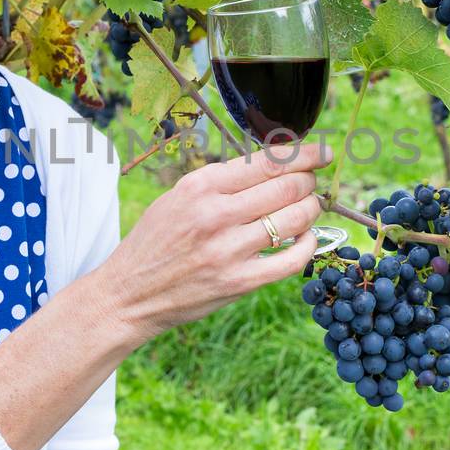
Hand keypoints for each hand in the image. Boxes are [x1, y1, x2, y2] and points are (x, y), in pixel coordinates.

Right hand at [91, 140, 330, 341]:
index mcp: (200, 186)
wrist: (129, 294)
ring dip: (311, 210)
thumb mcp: (177, 198)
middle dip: (308, 182)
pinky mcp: (239, 283)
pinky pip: (292, 259)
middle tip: (311, 184)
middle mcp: (215, 214)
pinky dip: (308, 244)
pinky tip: (305, 238)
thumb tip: (273, 165)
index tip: (321, 155)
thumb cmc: (155, 242)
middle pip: (287, 187)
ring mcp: (229, 250)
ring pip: (295, 219)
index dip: (303, 155)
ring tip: (308, 209)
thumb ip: (221, 182)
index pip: (266, 161)